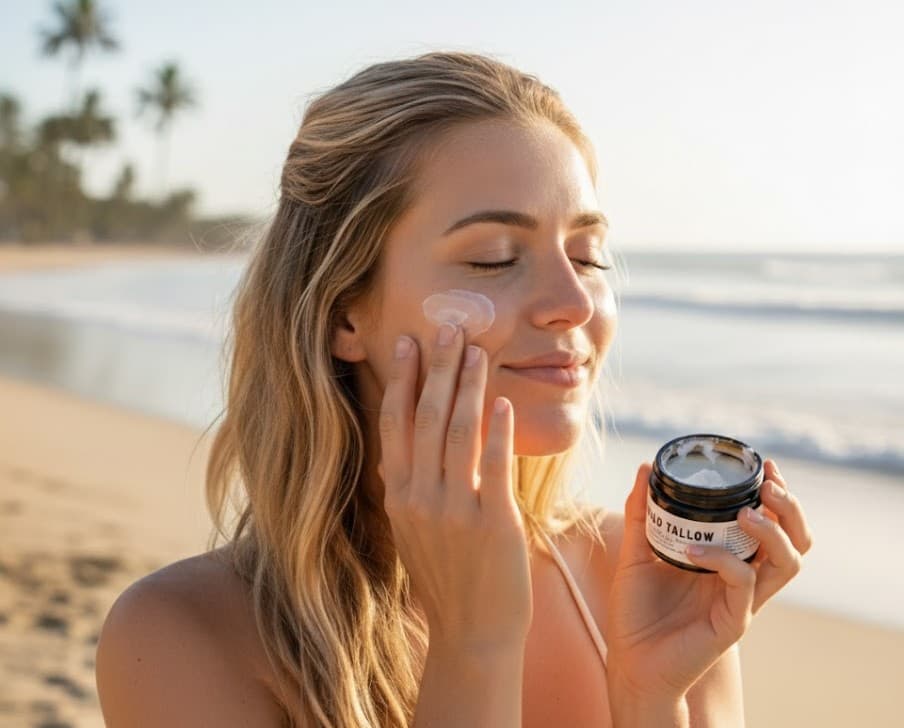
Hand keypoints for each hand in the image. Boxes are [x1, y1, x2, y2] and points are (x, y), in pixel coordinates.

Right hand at [378, 322, 531, 651]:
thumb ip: (407, 489)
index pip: (396, 424)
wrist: (471, 633)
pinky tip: (502, 402)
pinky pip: (492, 467)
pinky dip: (497, 431)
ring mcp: (452, 511)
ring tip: (477, 352)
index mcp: (399, 495)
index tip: (409, 344)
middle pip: (427, 418)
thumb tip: (397, 453)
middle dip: (438, 369)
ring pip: (457, 433)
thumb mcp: (413, 531)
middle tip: (448, 328)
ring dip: (467, 387)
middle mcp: (418, 498)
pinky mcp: (491, 524)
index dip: (403, 380)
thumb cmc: (447, 579)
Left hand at [606, 459, 812, 700]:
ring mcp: (742, 601)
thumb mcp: (636, 552)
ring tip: (747, 511)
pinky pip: (743, 585)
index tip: (765, 467)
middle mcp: (743, 578)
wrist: (630, 661)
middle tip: (768, 483)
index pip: (773, 525)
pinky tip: (692, 551)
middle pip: (796, 541)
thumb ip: (642, 513)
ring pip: (788, 563)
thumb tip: (647, 467)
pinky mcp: (732, 622)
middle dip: (790, 508)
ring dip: (773, 531)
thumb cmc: (637, 612)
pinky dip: (723, 560)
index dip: (778, 496)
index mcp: (728, 560)